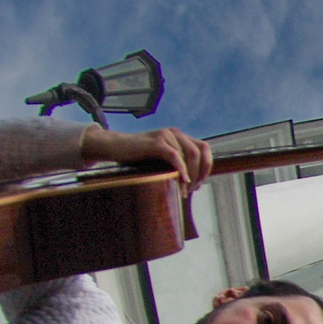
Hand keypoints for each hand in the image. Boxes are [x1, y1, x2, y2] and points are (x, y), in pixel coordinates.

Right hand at [81, 125, 214, 191]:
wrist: (115, 147)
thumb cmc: (138, 156)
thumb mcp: (162, 159)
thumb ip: (176, 165)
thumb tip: (192, 183)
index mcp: (180, 137)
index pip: (204, 148)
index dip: (206, 166)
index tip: (199, 183)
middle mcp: (175, 133)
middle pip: (199, 152)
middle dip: (200, 173)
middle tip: (192, 190)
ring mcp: (166, 135)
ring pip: (189, 155)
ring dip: (190, 175)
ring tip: (184, 190)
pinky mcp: (156, 142)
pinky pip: (175, 156)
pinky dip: (181, 169)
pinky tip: (182, 181)